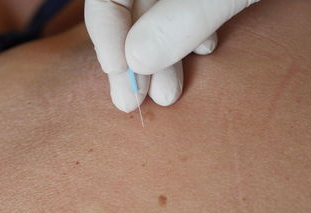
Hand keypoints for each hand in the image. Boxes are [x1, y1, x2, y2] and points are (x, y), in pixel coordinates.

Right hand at [85, 0, 260, 112]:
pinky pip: (183, 12)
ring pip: (157, 17)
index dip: (106, 33)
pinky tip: (204, 52)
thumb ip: (181, 18)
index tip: (118, 74)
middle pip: (131, 10)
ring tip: (168, 95)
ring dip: (163, 58)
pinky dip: (189, 38)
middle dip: (134, 60)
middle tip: (135, 102)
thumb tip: (136, 62)